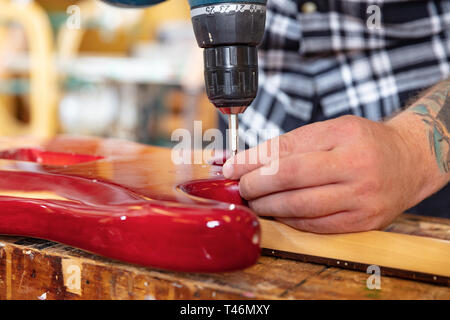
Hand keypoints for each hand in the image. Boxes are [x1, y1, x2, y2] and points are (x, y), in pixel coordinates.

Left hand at [222, 115, 435, 232]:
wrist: (409, 161)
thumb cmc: (365, 142)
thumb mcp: (332, 129)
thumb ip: (292, 144)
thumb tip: (249, 160)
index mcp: (345, 136)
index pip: (286, 149)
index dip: (252, 160)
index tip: (231, 167)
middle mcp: (356, 167)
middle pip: (290, 178)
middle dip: (255, 185)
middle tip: (240, 187)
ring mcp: (362, 198)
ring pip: (300, 207)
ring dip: (268, 207)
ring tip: (254, 202)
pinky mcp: (363, 222)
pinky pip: (315, 225)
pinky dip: (290, 220)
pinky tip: (277, 213)